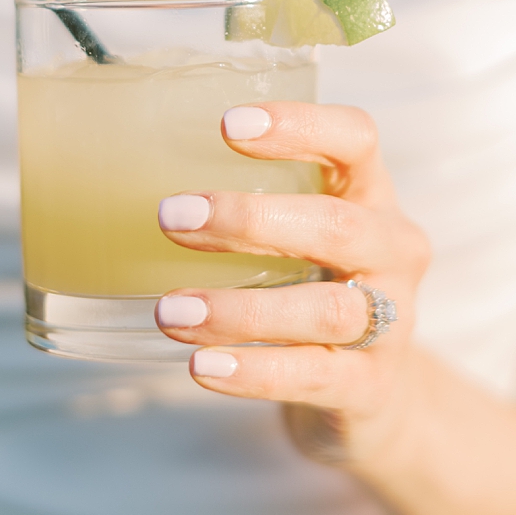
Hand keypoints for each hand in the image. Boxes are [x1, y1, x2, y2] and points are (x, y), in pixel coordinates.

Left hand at [151, 101, 428, 466]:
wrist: (375, 390)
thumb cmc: (315, 287)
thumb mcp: (301, 234)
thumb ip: (247, 203)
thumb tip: (122, 167)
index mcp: (372, 196)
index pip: (357, 139)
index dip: (301, 126)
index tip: (228, 124)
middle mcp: (394, 251)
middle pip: (339, 225)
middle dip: (252, 221)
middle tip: (171, 217)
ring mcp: (393, 320)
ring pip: (328, 309)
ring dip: (242, 309)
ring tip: (171, 312)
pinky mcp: (371, 385)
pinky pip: (314, 375)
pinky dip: (255, 372)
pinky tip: (204, 366)